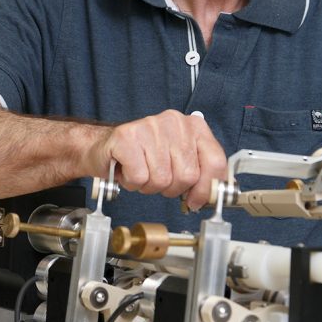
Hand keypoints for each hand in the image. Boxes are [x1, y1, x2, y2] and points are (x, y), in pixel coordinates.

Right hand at [88, 110, 226, 211]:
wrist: (105, 148)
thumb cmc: (145, 156)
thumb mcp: (180, 161)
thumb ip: (201, 173)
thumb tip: (215, 194)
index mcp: (194, 126)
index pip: (215, 161)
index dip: (206, 188)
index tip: (195, 200)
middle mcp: (175, 122)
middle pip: (188, 175)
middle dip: (171, 188)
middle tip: (158, 179)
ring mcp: (150, 126)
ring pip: (162, 179)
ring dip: (149, 186)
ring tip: (142, 172)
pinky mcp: (127, 137)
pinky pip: (140, 177)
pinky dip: (133, 182)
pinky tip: (128, 170)